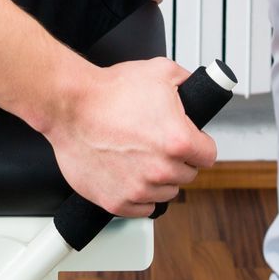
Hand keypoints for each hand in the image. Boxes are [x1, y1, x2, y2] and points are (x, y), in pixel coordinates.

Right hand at [44, 58, 217, 216]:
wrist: (70, 107)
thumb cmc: (109, 92)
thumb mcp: (160, 71)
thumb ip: (188, 82)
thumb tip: (196, 90)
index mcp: (179, 142)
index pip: (208, 155)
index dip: (199, 144)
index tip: (190, 142)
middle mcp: (162, 170)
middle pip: (187, 174)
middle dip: (177, 159)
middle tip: (157, 143)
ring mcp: (139, 189)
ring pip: (165, 192)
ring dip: (158, 178)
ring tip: (139, 155)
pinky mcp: (116, 202)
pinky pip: (142, 208)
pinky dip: (139, 195)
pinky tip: (129, 173)